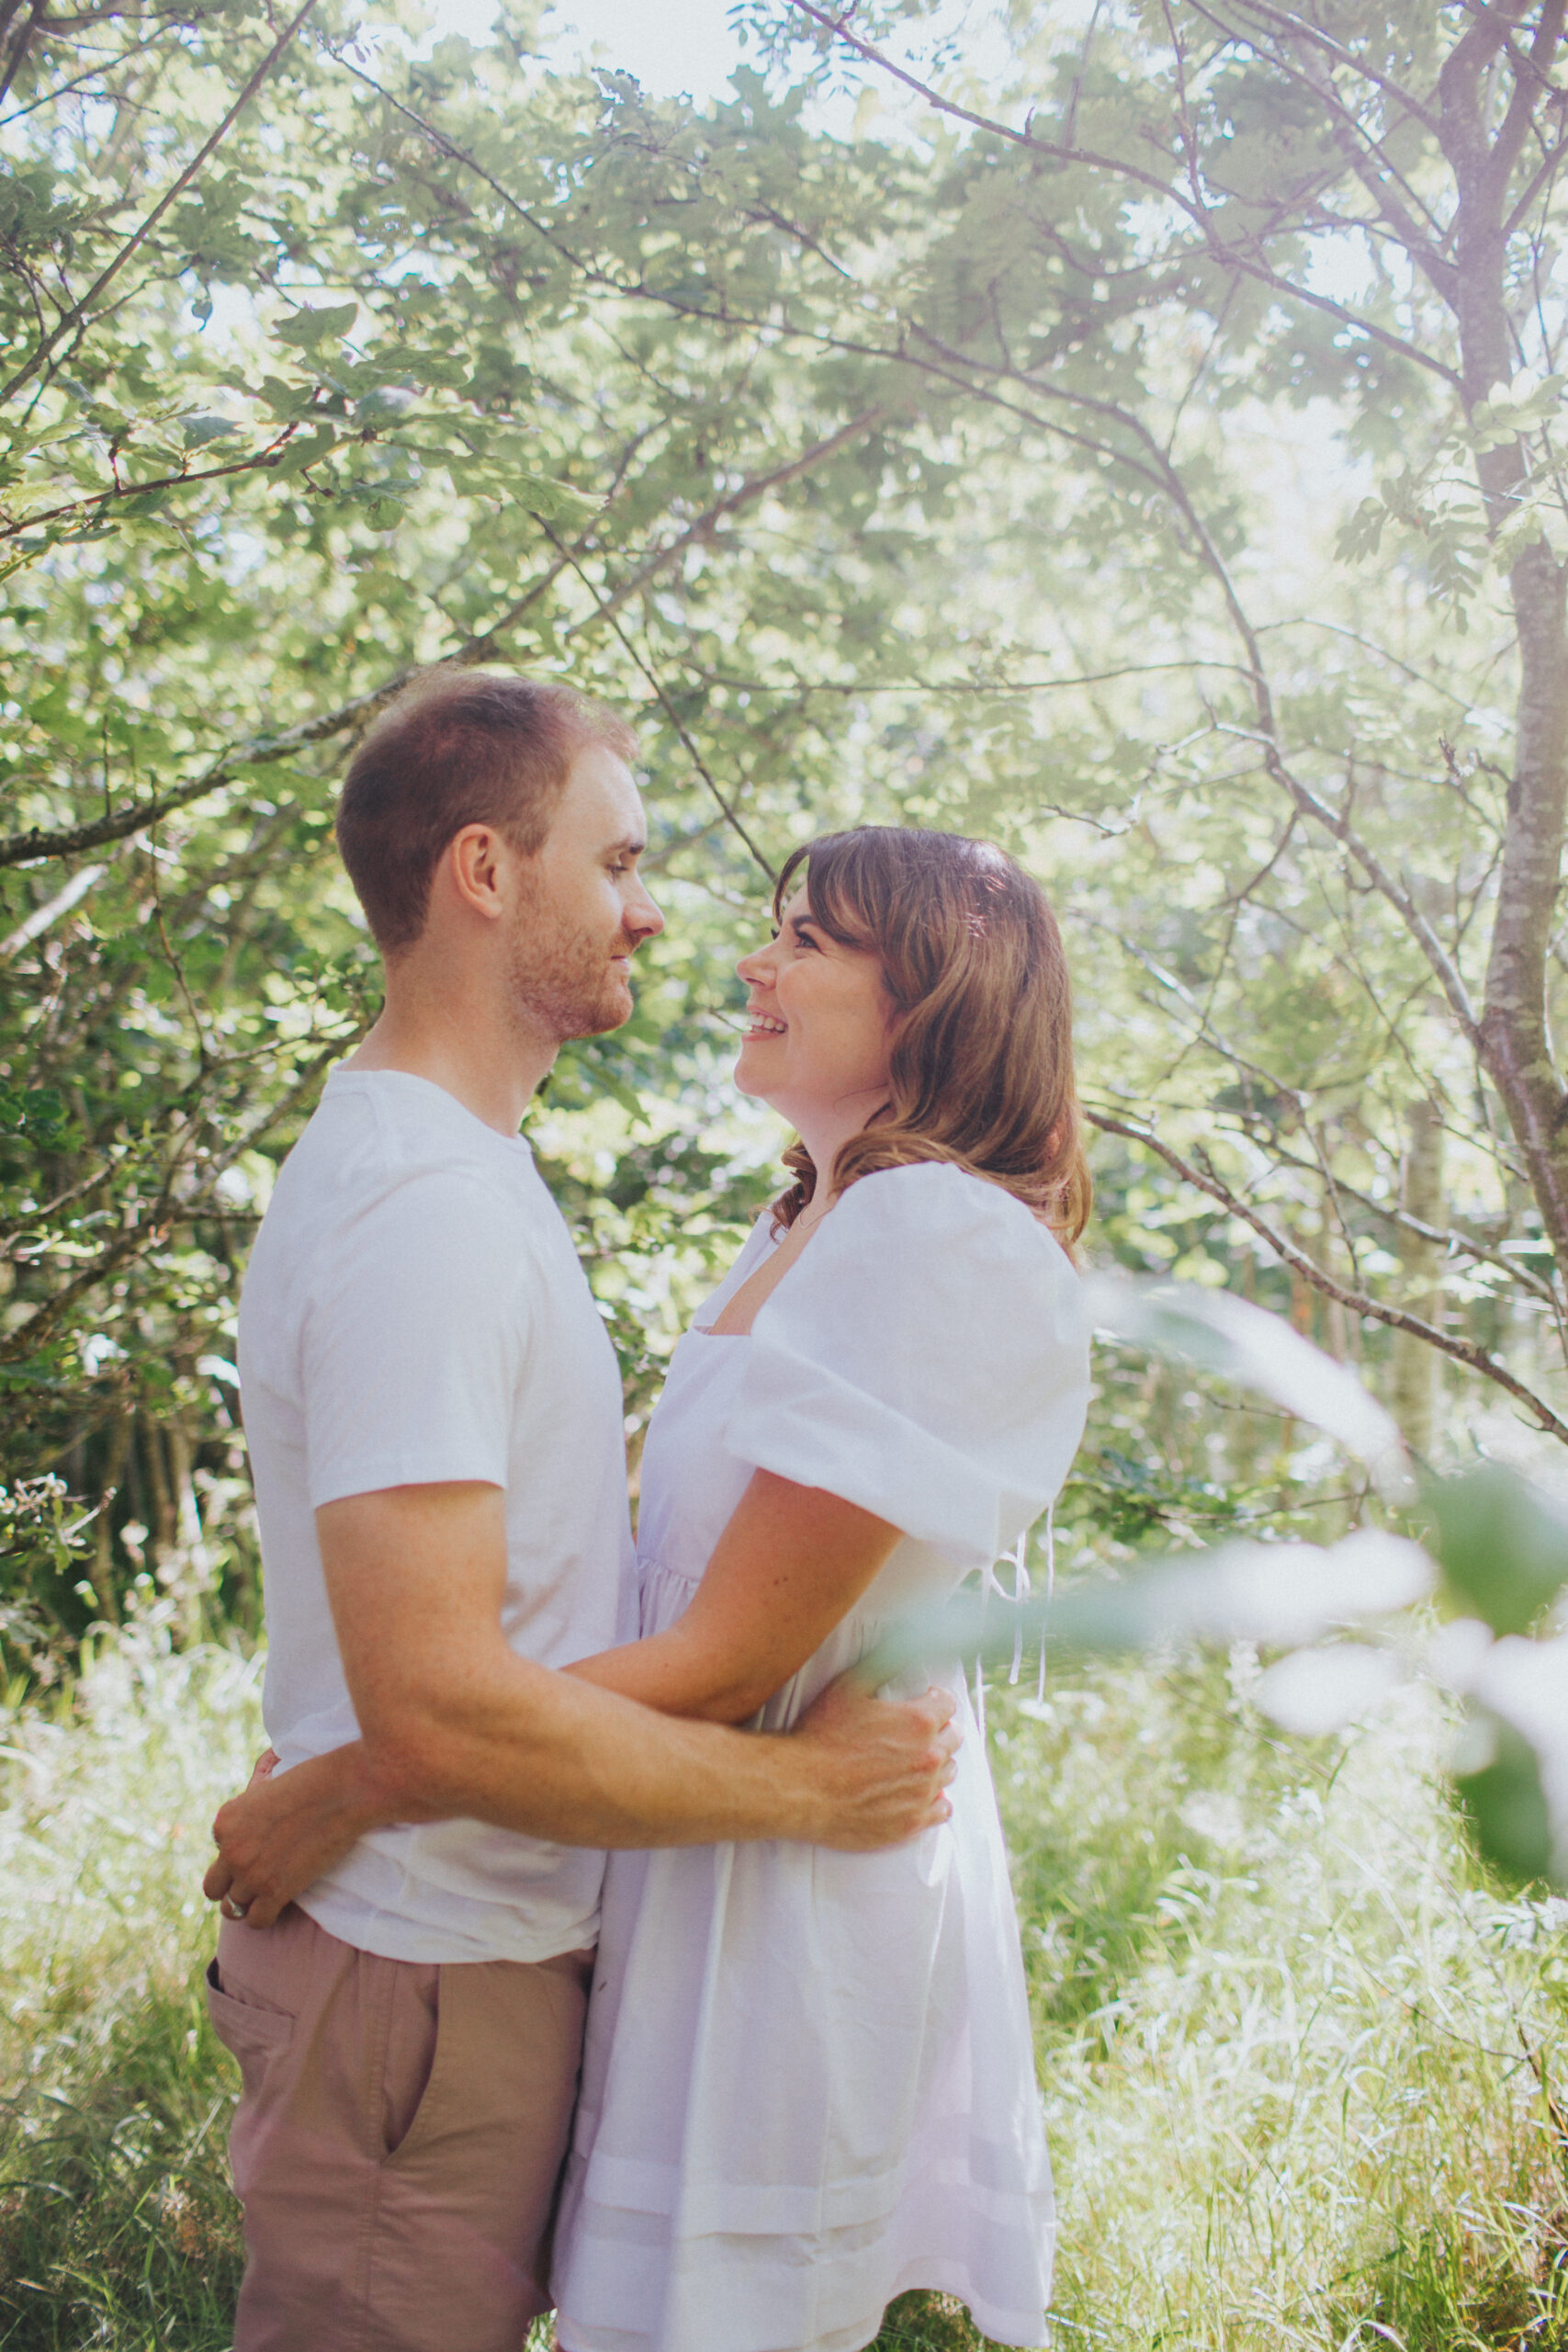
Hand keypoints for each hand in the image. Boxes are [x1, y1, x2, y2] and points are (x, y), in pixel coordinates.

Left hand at [203, 1742, 383, 1929]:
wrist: (341, 1791)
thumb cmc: (311, 1784)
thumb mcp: (265, 1791)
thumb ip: (248, 1816)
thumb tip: (250, 1835)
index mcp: (224, 1822)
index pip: (219, 1851)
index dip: (241, 1851)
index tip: (264, 1846)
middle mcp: (230, 1850)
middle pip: (213, 1888)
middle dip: (232, 1886)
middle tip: (257, 1879)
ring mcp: (250, 1873)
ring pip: (231, 1909)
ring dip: (249, 1903)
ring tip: (268, 1894)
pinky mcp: (273, 1891)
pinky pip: (255, 1920)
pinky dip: (266, 1916)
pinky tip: (280, 1903)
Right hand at [789, 1672, 959, 1849]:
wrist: (800, 1788)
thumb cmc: (820, 1736)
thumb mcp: (847, 1687)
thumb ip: (882, 1665)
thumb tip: (902, 1649)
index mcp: (918, 1721)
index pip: (948, 1703)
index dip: (934, 1699)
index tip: (925, 1702)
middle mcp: (928, 1757)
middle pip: (953, 1737)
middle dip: (939, 1730)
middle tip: (916, 1733)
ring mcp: (922, 1792)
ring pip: (948, 1772)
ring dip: (936, 1763)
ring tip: (913, 1761)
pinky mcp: (912, 1822)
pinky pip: (942, 1809)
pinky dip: (935, 1799)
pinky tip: (919, 1792)